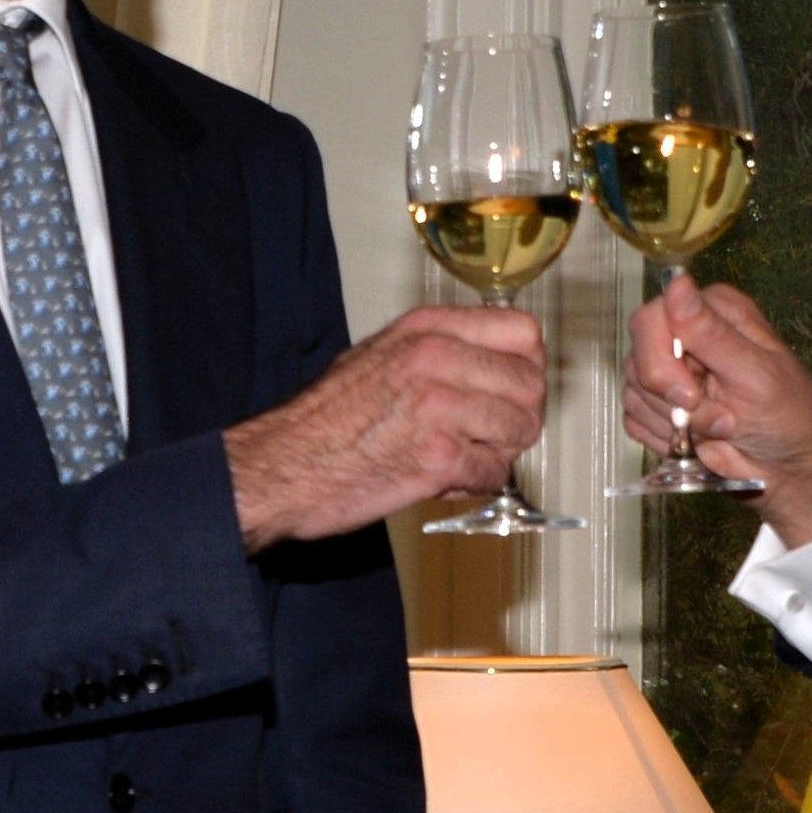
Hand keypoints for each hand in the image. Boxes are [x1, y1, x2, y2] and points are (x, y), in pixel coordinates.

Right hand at [226, 308, 547, 549]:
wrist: (281, 466)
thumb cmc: (323, 420)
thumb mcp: (380, 355)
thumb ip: (439, 351)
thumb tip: (493, 364)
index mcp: (425, 329)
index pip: (523, 333)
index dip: (526, 367)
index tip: (512, 389)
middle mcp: (435, 358)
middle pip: (530, 383)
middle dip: (519, 417)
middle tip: (493, 435)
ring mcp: (438, 407)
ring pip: (519, 429)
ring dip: (499, 452)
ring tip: (465, 457)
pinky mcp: (437, 457)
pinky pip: (493, 473)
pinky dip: (476, 483)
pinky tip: (444, 479)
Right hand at [623, 274, 811, 541]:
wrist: (790, 467)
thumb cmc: (789, 415)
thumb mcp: (756, 373)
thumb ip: (711, 332)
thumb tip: (677, 282)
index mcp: (712, 311)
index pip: (652, 319)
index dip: (660, 360)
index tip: (690, 396)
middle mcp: (686, 334)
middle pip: (637, 357)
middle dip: (671, 400)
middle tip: (716, 421)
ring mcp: (670, 371)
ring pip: (634, 391)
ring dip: (674, 423)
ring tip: (719, 431)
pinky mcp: (659, 406)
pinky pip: (634, 419)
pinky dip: (664, 437)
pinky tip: (697, 441)